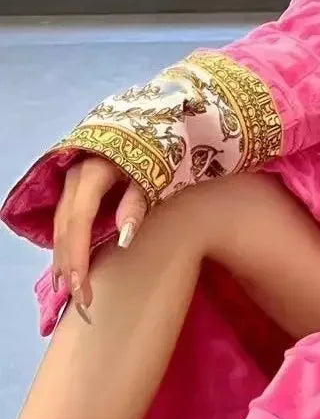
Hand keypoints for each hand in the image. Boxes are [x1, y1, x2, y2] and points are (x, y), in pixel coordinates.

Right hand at [52, 155, 147, 320]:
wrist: (151, 121)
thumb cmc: (158, 148)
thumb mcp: (152, 173)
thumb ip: (136, 203)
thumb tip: (123, 240)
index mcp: (93, 173)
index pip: (79, 221)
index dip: (79, 255)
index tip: (82, 286)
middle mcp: (75, 177)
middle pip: (66, 228)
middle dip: (70, 265)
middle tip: (81, 298)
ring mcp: (71, 181)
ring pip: (61, 226)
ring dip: (64, 258)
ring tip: (69, 289)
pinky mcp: (73, 187)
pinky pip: (64, 221)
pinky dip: (66, 245)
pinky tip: (66, 265)